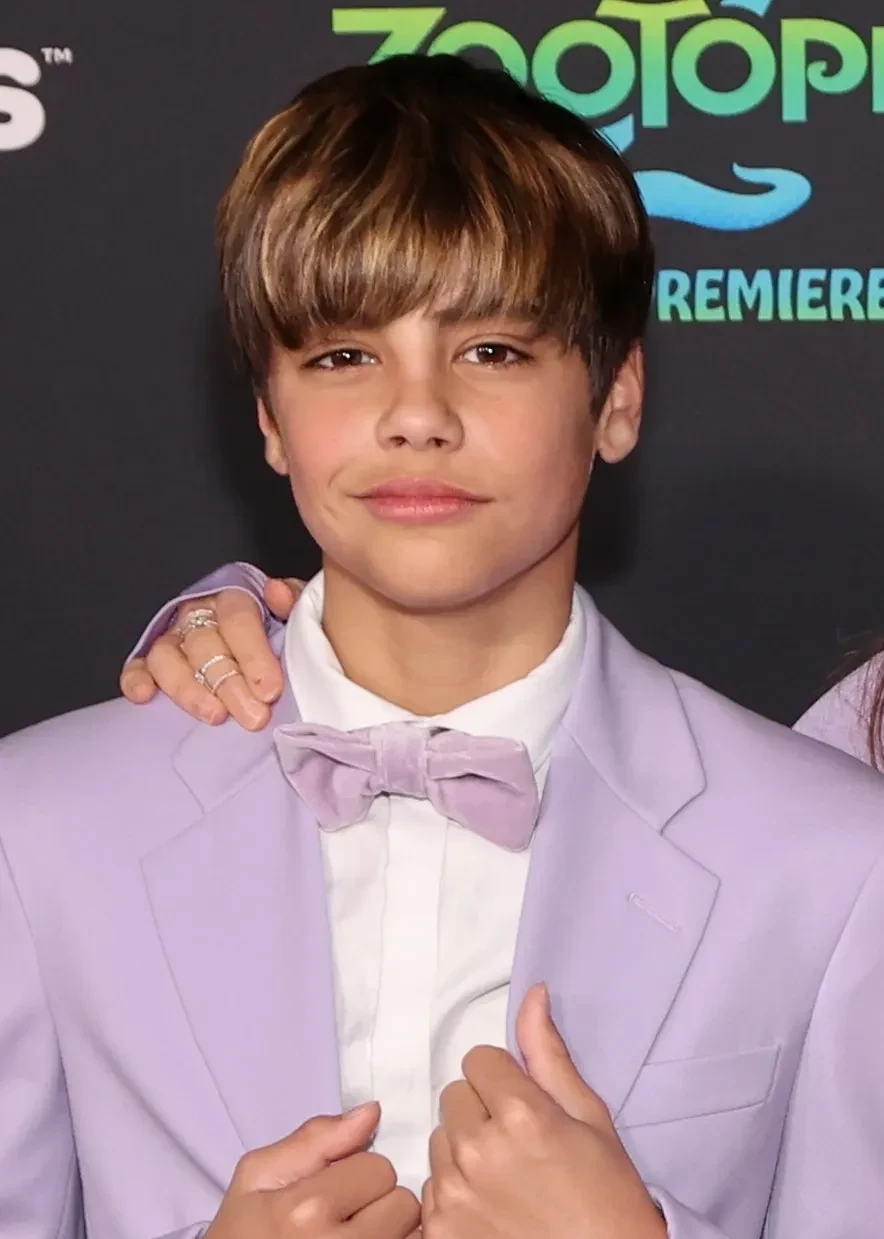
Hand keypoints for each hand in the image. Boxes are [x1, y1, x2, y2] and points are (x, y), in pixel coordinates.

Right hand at [120, 576, 300, 729]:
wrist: (264, 653)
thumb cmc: (280, 633)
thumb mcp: (296, 614)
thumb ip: (294, 602)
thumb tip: (278, 592)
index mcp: (234, 598)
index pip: (238, 620)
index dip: (254, 656)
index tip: (270, 690)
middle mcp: (199, 614)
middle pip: (205, 645)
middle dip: (230, 684)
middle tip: (254, 717)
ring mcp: (172, 638)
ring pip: (168, 658)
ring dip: (188, 689)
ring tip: (214, 715)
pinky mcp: (150, 662)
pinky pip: (137, 667)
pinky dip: (136, 680)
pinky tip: (145, 696)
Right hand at [208, 1102, 419, 1237]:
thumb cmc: (241, 1235)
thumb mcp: (256, 1178)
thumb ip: (313, 1139)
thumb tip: (371, 1112)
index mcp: (304, 1210)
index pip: (378, 1167)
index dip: (358, 1173)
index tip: (336, 1189)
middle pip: (402, 1203)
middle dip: (380, 1204)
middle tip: (347, 1218)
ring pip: (414, 1235)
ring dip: (392, 1233)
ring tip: (357, 1236)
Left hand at [423, 984, 665, 1238]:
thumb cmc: (609, 1199)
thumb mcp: (591, 1120)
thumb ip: (550, 1057)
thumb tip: (533, 995)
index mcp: (521, 1115)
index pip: (478, 1059)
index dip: (504, 1079)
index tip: (526, 1107)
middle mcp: (478, 1151)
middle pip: (454, 1096)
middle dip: (482, 1111)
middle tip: (518, 1146)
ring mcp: (453, 1194)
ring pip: (440, 1140)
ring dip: (464, 1152)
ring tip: (506, 1180)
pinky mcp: (437, 1230)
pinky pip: (431, 1187)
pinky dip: (455, 1194)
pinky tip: (490, 1209)